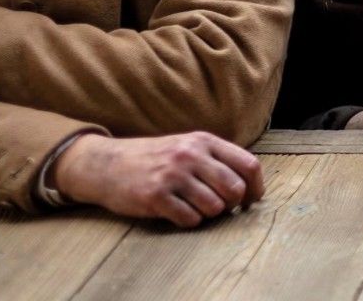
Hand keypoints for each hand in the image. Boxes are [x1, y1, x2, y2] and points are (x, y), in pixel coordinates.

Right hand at [52, 132, 264, 227]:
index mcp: (204, 141)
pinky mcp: (155, 196)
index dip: (256, 187)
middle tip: (222, 207)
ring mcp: (172, 175)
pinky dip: (189, 221)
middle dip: (233, 204)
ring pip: (214, 207)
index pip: (248, 165)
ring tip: (195, 207)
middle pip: (234, 188)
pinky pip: (190, 219)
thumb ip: (217, 159)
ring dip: (209, 214)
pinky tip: (178, 212)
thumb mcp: (188, 146)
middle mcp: (190, 155)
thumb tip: (251, 186)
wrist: (106, 164)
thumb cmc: (155, 158)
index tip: (252, 200)